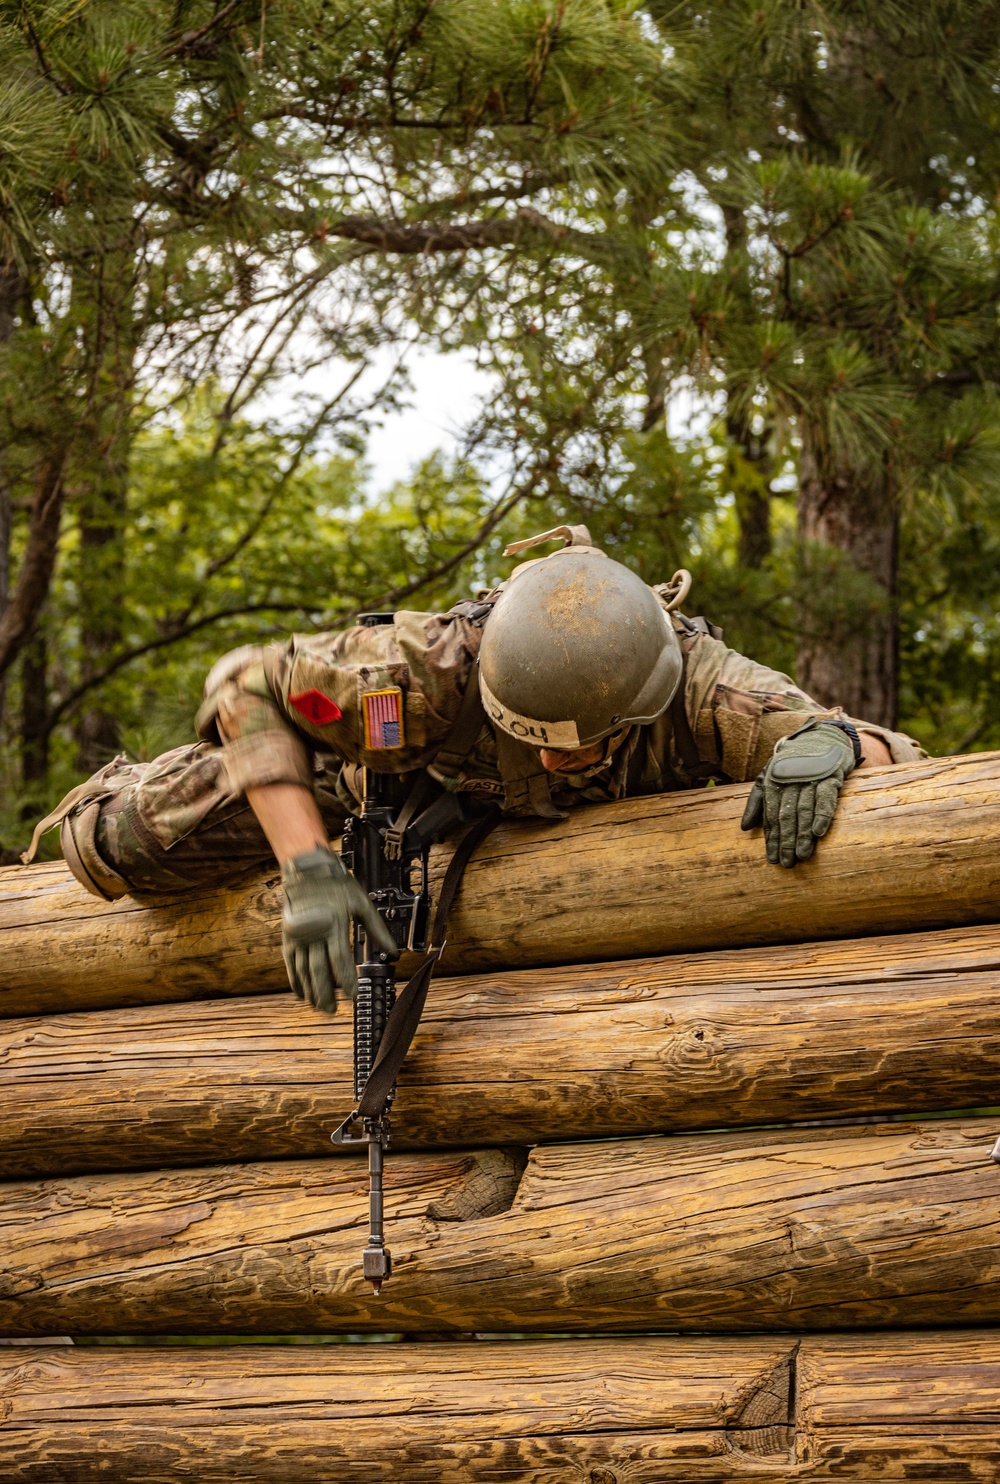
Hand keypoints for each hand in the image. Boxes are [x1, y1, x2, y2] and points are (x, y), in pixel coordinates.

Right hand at [281, 847, 397, 1010]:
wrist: (307, 870)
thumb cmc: (336, 884)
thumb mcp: (362, 903)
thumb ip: (377, 929)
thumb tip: (392, 951)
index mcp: (335, 925)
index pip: (340, 961)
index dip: (346, 981)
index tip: (352, 995)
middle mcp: (315, 933)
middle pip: (319, 971)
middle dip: (325, 994)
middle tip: (332, 1011)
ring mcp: (299, 936)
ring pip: (303, 971)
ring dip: (311, 991)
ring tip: (318, 1006)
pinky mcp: (289, 936)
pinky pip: (290, 964)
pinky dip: (295, 980)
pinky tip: (301, 992)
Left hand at [740, 721, 857, 867]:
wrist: (821, 737)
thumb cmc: (793, 763)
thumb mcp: (769, 777)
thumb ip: (757, 802)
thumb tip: (744, 828)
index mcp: (772, 781)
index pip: (771, 815)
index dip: (772, 838)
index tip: (772, 858)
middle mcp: (789, 780)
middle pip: (786, 815)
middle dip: (786, 841)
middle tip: (787, 863)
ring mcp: (810, 777)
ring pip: (804, 809)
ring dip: (803, 834)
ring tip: (802, 855)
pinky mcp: (830, 775)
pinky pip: (826, 798)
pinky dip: (822, 815)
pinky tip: (819, 832)